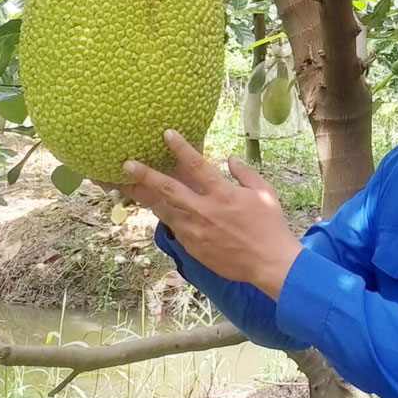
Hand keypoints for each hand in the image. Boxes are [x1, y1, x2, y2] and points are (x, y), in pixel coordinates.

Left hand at [122, 129, 302, 299]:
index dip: (180, 147)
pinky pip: (174, 228)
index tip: (166, 133)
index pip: (197, 165)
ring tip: (127, 187)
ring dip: (147, 197)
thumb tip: (229, 158)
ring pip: (164, 210)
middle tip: (127, 164)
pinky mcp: (194, 247)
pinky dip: (165, 216)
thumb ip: (244, 173)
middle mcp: (205, 210)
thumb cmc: (270, 226)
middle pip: (169, 189)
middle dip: (146, 175)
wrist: (270, 264)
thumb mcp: (264, 192)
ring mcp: (197, 231)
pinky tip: (156, 208)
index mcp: (223, 194)